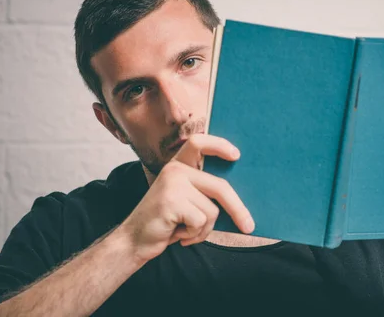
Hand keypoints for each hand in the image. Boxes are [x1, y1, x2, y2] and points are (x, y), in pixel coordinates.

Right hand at [117, 134, 253, 263]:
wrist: (134, 241)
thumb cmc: (166, 223)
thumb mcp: (185, 201)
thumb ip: (204, 192)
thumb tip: (240, 197)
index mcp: (178, 166)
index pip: (198, 142)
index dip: (219, 145)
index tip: (236, 155)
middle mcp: (175, 170)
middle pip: (220, 187)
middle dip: (238, 209)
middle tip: (249, 227)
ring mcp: (172, 184)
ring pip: (212, 210)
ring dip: (204, 228)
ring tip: (185, 230)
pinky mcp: (171, 201)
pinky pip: (201, 221)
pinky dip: (195, 234)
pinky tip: (178, 234)